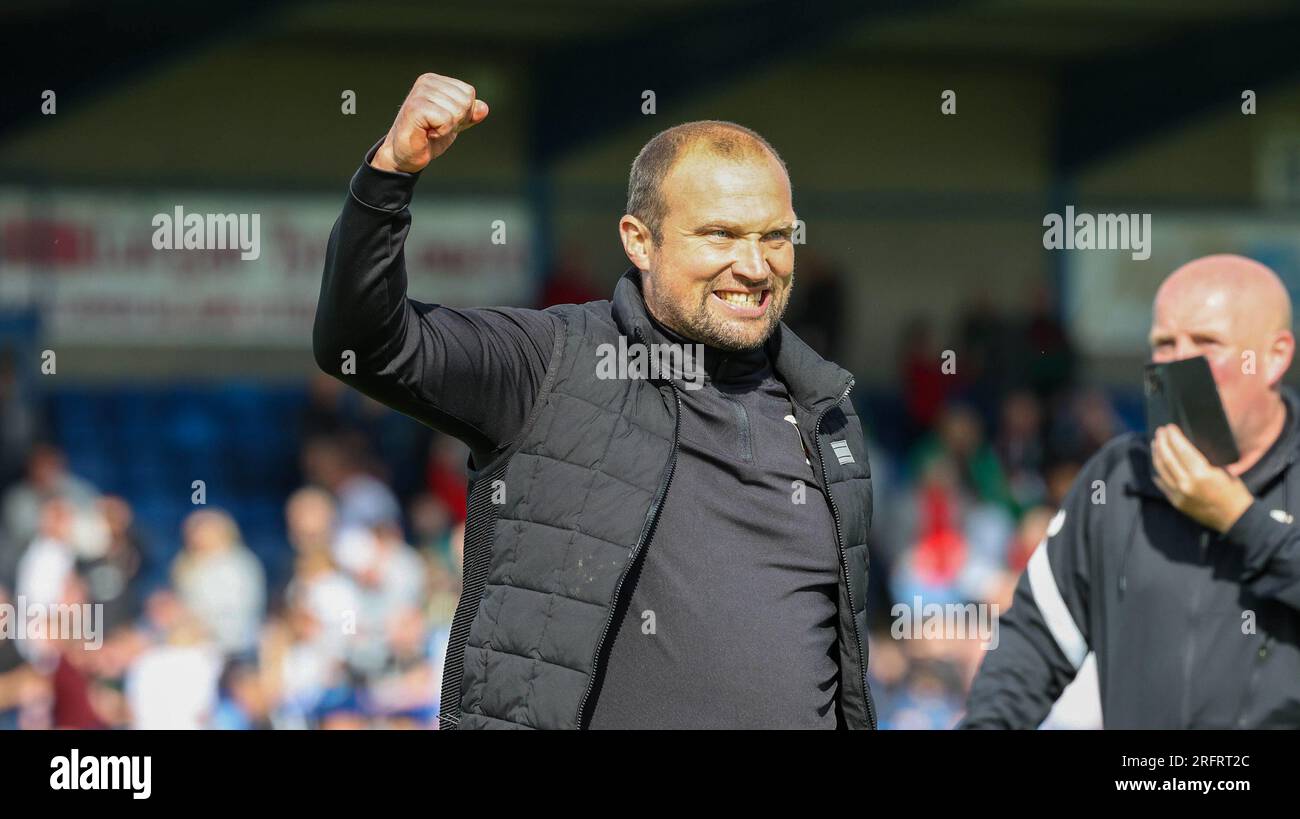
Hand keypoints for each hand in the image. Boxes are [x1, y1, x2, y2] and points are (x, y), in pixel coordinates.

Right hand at [371, 73, 488, 172]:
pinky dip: (441, 132)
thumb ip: (470, 114)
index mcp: (436, 81)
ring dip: (447, 128)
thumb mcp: (455, 124)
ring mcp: (419, 93)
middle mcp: (426, 82)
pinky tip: (427, 133)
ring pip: (457, 111)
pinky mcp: (415, 108)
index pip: (469, 92)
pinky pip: (446, 120)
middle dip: (457, 121)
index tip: (445, 122)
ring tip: (431, 129)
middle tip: (437, 128)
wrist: (405, 155)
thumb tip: (483, 108)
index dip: (463, 113)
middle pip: (465, 101)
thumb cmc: (427, 138)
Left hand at [1151, 424, 1253, 532]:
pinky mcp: (1176, 502)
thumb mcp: (1222, 471)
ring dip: (1157, 454)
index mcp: (1201, 474)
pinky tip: (1157, 464)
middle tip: (1159, 431)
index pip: (1181, 449)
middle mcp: (1187, 484)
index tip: (1169, 427)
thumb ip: (1203, 460)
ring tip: (1156, 443)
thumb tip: (1187, 446)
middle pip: (1167, 458)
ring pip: (1161, 470)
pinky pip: (1162, 484)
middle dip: (1162, 442)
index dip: (1173, 436)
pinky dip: (1158, 472)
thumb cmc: (1233, 491)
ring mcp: (1179, 494)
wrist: (1235, 518)